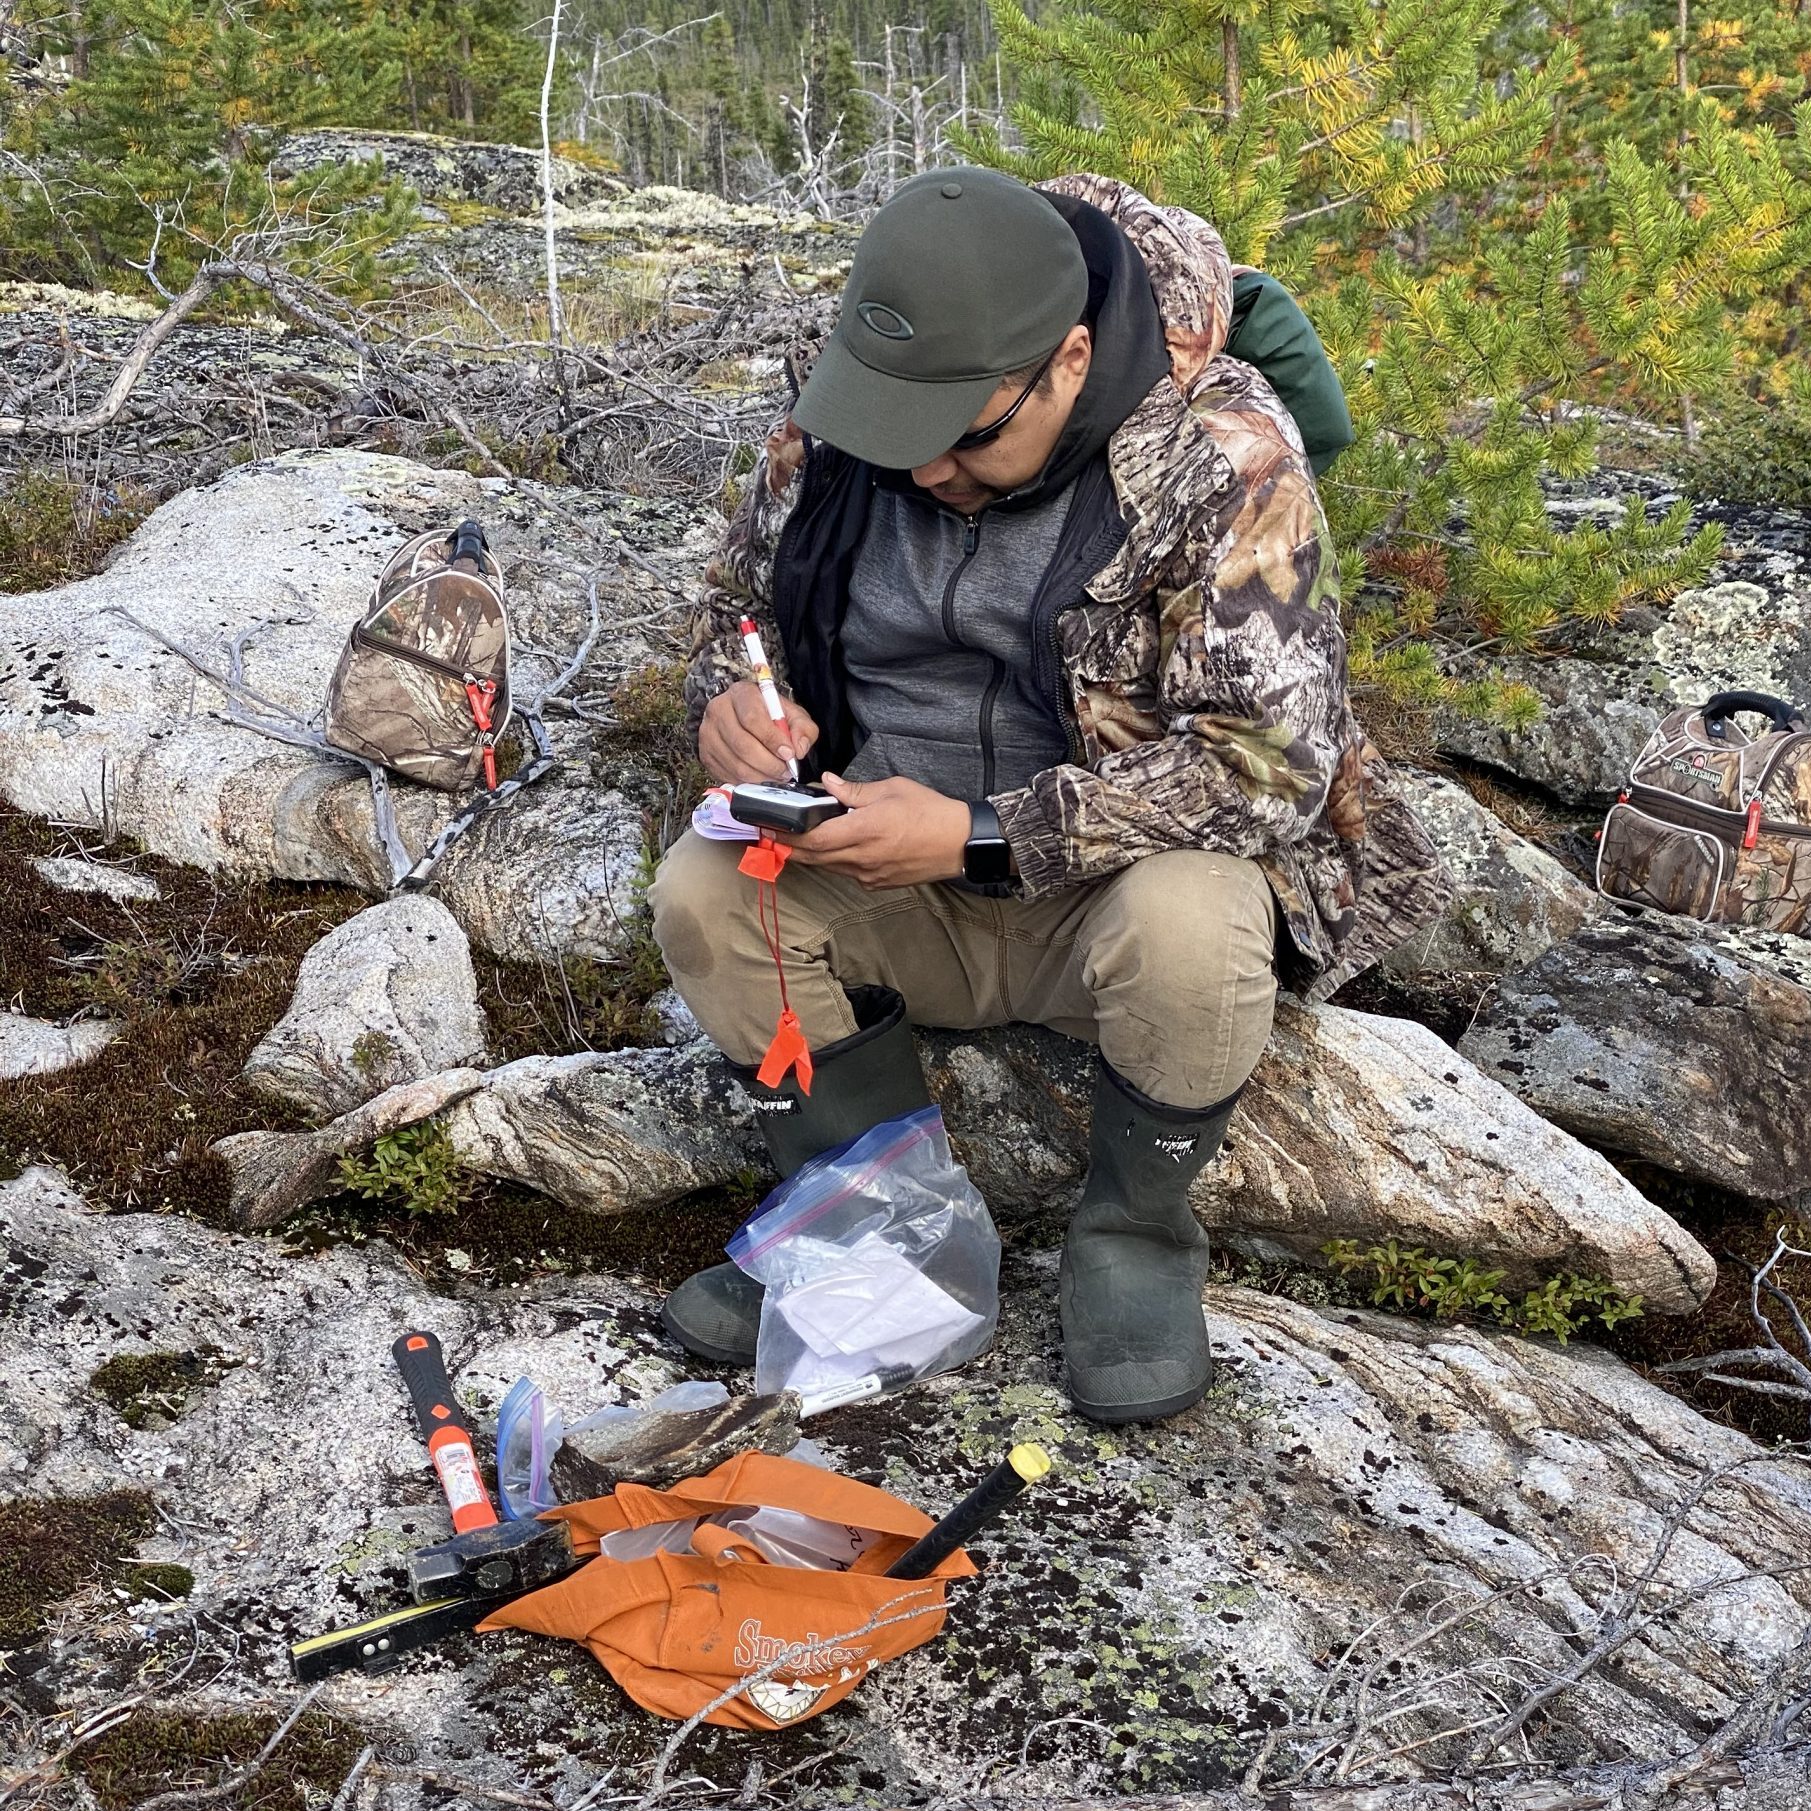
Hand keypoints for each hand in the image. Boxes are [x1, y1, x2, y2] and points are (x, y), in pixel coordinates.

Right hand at [698, 681, 818, 783]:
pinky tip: (762, 779)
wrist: (742, 717)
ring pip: (735, 764)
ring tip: (777, 777)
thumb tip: (799, 749)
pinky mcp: (705, 754)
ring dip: (760, 776)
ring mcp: (708, 733)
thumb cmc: (770, 715)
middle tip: (786, 772)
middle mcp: (718, 710)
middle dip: (769, 764)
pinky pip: (728, 775)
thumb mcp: (793, 714)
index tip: (789, 754)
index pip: (752, 719)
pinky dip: (748, 782)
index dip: (772, 740)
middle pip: (742, 744)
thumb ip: (803, 729)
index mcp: (741, 694)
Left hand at [781, 774, 972, 888]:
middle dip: (789, 847)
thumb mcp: (892, 789)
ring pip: (828, 867)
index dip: (787, 836)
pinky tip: (834, 848)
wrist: (961, 844)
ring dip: (810, 855)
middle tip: (772, 835)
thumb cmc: (930, 812)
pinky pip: (846, 873)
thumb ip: (855, 790)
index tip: (770, 827)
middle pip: (814, 858)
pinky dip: (834, 861)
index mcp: (865, 830)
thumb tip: (828, 783)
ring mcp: (869, 874)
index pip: (814, 839)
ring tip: (797, 839)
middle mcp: (863, 858)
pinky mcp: (877, 884)